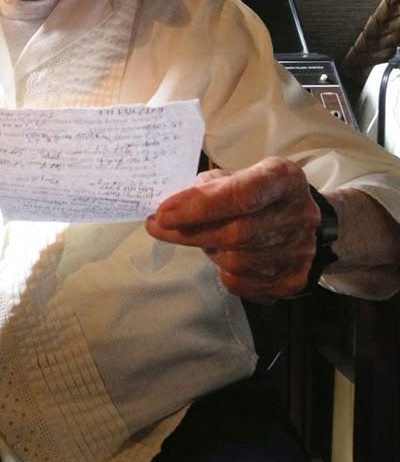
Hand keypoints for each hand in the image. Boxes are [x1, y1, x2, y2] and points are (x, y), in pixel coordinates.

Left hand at [145, 157, 319, 301]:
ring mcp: (301, 251)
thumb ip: (204, 189)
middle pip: (238, 232)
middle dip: (192, 232)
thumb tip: (167, 212)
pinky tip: (223, 257)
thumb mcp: (232, 176)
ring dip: (209, 251)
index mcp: (283, 178)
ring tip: (206, 239)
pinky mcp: (294, 280)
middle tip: (161, 227)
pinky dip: (223, 272)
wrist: (295, 217)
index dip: (199, 205)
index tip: (163, 212)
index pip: (241, 194)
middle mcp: (300, 214)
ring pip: (237, 262)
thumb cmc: (254, 192)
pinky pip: (242, 284)